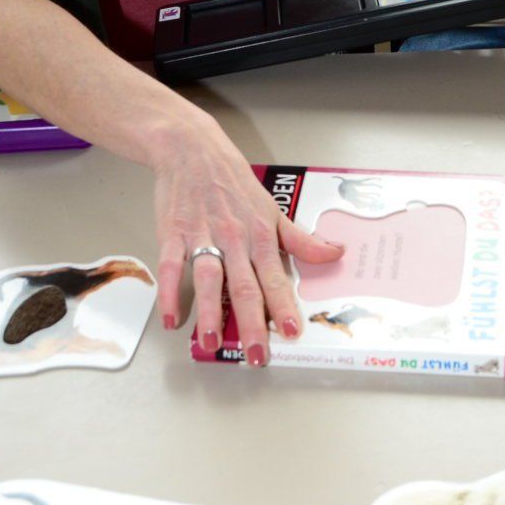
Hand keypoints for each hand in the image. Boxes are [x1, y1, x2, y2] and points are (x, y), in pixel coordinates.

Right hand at [152, 114, 343, 365]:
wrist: (193, 149)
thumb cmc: (234, 181)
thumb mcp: (273, 208)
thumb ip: (301, 239)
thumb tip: (335, 254)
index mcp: (260, 234)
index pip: (275, 276)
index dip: (283, 305)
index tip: (290, 331)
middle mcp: (234, 238)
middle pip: (244, 285)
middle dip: (251, 323)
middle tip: (257, 354)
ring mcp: (202, 235)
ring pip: (209, 277)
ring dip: (210, 311)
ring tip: (211, 341)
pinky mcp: (173, 233)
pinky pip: (170, 266)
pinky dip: (169, 293)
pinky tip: (171, 318)